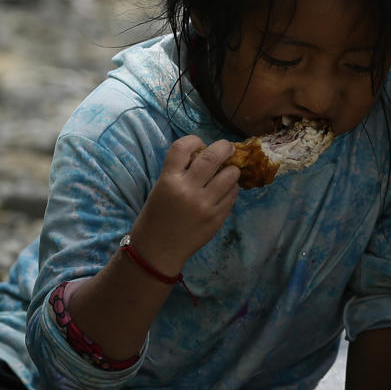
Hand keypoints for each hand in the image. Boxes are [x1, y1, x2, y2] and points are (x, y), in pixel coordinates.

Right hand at [129, 137, 237, 272]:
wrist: (159, 249)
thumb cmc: (158, 215)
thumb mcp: (161, 187)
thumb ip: (180, 171)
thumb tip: (205, 153)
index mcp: (168, 180)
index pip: (183, 147)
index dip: (194, 140)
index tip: (200, 143)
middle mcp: (187, 189)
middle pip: (212, 157)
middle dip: (224, 147)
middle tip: (228, 147)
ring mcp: (205, 204)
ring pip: (230, 175)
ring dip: (232, 169)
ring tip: (229, 171)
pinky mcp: (217, 217)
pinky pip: (233, 194)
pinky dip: (232, 188)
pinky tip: (227, 188)